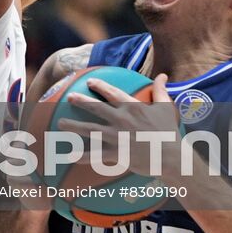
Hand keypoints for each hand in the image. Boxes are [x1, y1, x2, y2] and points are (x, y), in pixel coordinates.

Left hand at [54, 74, 182, 180]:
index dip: (99, 86)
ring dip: (73, 127)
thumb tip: (163, 75)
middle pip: (96, 108)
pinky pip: (96, 154)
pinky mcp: (117, 153)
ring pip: (90, 130)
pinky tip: (70, 155)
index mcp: (132, 107)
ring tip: (60, 124)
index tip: (89, 82)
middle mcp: (121, 119)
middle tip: (69, 97)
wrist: (171, 157)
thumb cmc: (169, 132)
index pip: (112, 93)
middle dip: (80, 101)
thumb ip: (160, 90)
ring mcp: (117, 137)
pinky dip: (82, 155)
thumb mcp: (166, 108)